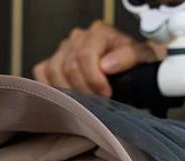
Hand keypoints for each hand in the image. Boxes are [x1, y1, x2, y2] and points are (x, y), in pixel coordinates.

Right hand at [32, 20, 162, 97]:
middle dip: (83, 90)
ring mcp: (62, 49)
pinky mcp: (51, 62)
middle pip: (68, 66)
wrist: (131, 69)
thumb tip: (106, 65)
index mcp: (99, 32)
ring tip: (85, 103)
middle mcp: (78, 37)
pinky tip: (67, 96)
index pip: (84, 56)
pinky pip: (42, 73)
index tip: (106, 95)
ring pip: (54, 71)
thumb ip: (128, 57)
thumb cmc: (136, 65)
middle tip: (97, 104)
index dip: (93, 79)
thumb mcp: (142, 58)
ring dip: (69, 92)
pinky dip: (51, 87)